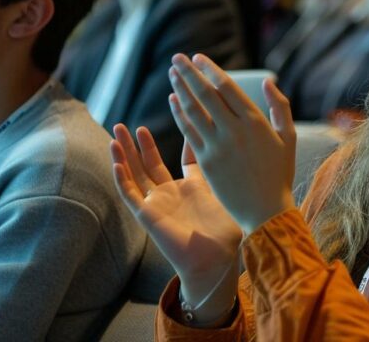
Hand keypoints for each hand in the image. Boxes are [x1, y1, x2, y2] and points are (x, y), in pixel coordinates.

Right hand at [109, 123, 242, 322]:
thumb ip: (233, 172)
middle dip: (140, 143)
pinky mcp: (147, 215)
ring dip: (125, 154)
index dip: (181, 135)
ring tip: (117, 131)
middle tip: (132, 122)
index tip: (179, 109)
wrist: (216, 260)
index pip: (184, 157)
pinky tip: (116, 160)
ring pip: (135, 174)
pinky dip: (122, 177)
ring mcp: (158, 204)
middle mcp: (173, 194)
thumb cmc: (228, 234)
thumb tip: (252, 150)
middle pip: (150, 163)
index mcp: (195, 187)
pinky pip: (130, 194)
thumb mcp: (229, 194)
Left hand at [168, 53, 296, 233]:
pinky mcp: (206, 162)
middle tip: (177, 57)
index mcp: (256, 122)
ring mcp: (218, 146)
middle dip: (189, 73)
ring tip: (172, 73)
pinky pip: (189, 132)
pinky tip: (173, 101)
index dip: (210, 69)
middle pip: (205, 94)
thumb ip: (281, 107)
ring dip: (181, 89)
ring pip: (193, 111)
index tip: (198, 57)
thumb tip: (268, 82)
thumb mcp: (289, 138)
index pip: (227, 87)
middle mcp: (234, 131)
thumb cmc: (280, 174)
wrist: (265, 211)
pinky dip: (179, 114)